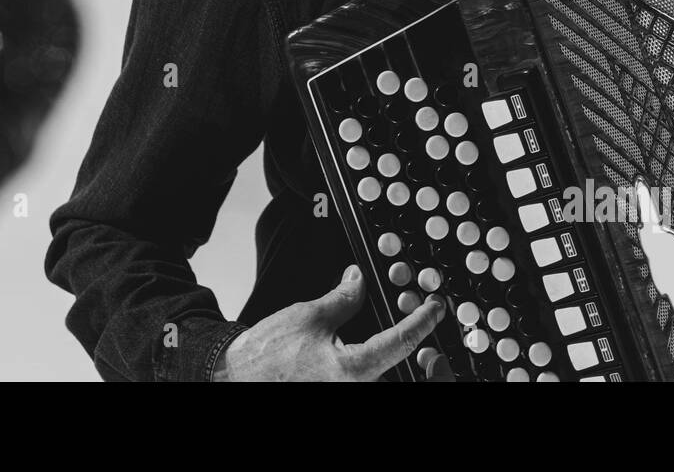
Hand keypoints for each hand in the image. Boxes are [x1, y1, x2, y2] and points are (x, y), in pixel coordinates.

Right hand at [211, 264, 451, 380]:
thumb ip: (343, 298)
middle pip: (399, 366)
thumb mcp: (309, 315)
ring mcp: (346, 392)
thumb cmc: (267, 355)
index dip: (423, 321)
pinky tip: (375, 343)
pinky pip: (364, 378)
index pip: (401, 342)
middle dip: (419, 345)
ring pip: (382, 373)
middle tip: (425, 320)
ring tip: (404, 329)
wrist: (237, 378)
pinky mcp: (335, 391)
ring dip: (395, 352)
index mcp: (352, 370)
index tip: (436, 307)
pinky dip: (375, 360)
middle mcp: (355, 388)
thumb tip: (359, 279)